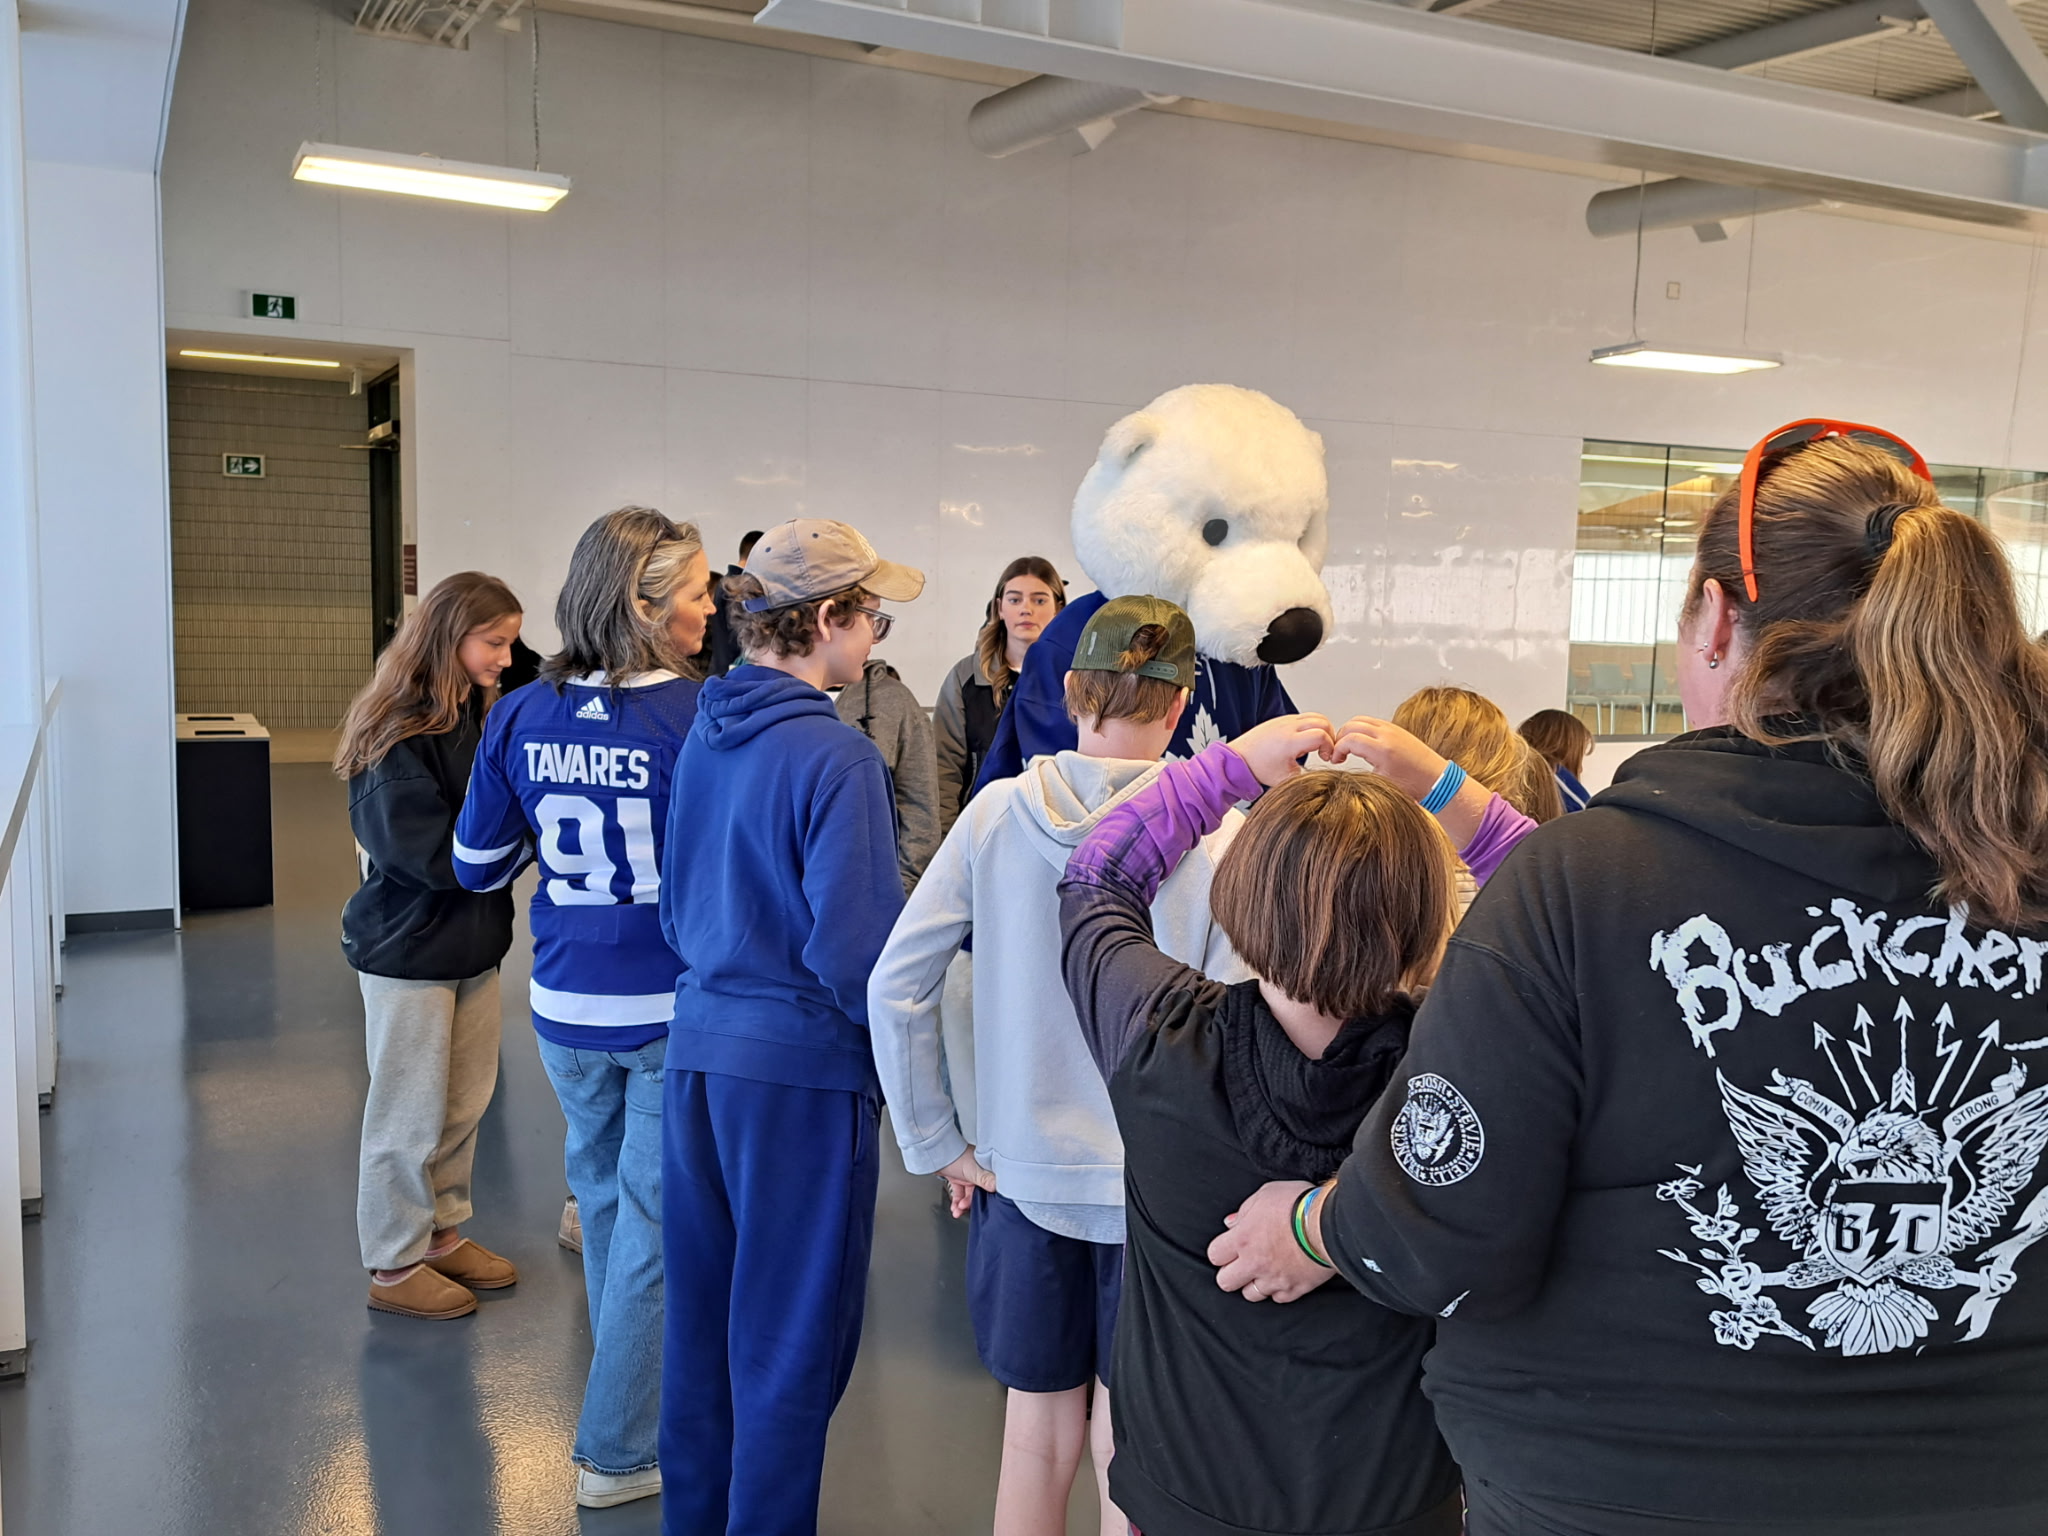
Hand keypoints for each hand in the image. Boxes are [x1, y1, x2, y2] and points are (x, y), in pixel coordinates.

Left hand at [937, 1147, 995, 1218]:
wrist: (936, 1154)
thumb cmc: (956, 1157)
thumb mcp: (973, 1170)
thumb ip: (984, 1179)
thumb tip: (996, 1186)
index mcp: (984, 1167)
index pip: (990, 1185)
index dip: (987, 1197)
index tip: (984, 1206)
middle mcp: (977, 1171)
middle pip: (978, 1192)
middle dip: (971, 1203)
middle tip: (965, 1208)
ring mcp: (966, 1175)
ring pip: (967, 1194)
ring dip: (962, 1205)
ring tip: (957, 1211)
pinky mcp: (957, 1178)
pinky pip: (959, 1193)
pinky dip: (957, 1201)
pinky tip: (955, 1208)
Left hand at [1206, 1180, 1339, 1303]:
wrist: (1331, 1224)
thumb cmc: (1300, 1203)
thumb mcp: (1266, 1194)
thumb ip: (1245, 1210)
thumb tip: (1232, 1223)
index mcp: (1242, 1238)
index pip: (1214, 1255)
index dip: (1221, 1251)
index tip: (1230, 1247)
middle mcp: (1254, 1263)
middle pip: (1225, 1282)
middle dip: (1231, 1273)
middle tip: (1243, 1263)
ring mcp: (1274, 1279)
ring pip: (1250, 1295)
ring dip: (1254, 1283)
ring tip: (1265, 1270)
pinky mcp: (1295, 1290)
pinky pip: (1278, 1298)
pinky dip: (1279, 1290)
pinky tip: (1284, 1276)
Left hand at [1229, 714, 1334, 787]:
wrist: (1238, 758)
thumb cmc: (1257, 767)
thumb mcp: (1285, 779)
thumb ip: (1306, 776)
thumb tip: (1322, 775)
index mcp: (1289, 741)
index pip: (1322, 736)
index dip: (1330, 747)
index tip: (1326, 758)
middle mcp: (1288, 727)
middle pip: (1323, 722)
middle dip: (1331, 736)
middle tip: (1326, 751)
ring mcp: (1285, 720)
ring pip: (1315, 716)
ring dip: (1323, 729)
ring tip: (1318, 745)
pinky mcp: (1282, 719)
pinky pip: (1304, 717)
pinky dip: (1312, 726)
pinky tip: (1306, 741)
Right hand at [1324, 717, 1446, 800]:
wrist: (1435, 780)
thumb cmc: (1412, 785)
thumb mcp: (1380, 783)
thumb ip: (1359, 771)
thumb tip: (1341, 769)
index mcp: (1383, 750)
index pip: (1349, 739)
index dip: (1337, 749)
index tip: (1335, 760)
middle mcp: (1387, 735)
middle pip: (1352, 725)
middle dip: (1340, 738)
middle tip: (1338, 753)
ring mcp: (1392, 729)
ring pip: (1361, 720)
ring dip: (1350, 731)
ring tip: (1348, 748)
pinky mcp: (1396, 728)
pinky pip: (1372, 721)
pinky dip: (1361, 729)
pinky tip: (1362, 744)